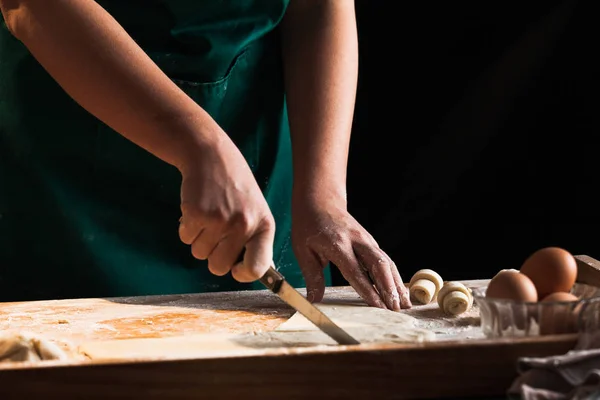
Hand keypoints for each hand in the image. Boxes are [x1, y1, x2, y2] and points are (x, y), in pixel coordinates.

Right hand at [177, 131, 274, 281]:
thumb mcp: (255, 210)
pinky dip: (187, 227)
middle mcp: (244, 226)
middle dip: (212, 256)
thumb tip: (248, 273)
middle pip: (219, 267)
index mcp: (264, 226)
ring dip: (198, 239)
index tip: (236, 268)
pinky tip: (197, 208)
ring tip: (208, 215)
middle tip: (216, 234)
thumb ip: (253, 239)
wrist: (212, 155)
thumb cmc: (235, 186)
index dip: (242, 274)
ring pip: (198, 254)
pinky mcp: (196, 214)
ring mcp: (219, 220)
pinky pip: (185, 238)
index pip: (257, 269)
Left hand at [291, 200, 410, 310]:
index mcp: (338, 244)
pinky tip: (400, 292)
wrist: (320, 201)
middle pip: (379, 265)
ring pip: (387, 263)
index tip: (378, 306)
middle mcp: (357, 241)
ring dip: (397, 284)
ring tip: (404, 305)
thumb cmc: (309, 226)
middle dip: (390, 288)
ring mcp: (367, 240)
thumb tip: (315, 300)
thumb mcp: (302, 250)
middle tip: (396, 309)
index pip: (356, 270)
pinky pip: (385, 261)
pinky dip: (394, 277)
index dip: (368, 289)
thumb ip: (312, 276)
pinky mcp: (371, 243)